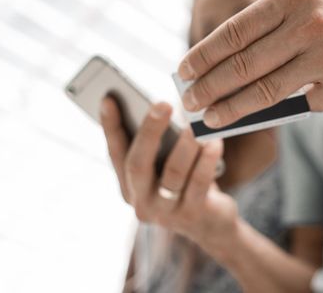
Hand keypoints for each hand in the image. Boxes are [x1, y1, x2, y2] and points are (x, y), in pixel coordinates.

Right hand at [100, 97, 237, 249]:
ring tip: (195, 122)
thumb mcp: (167, 165)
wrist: (211, 224)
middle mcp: (141, 201)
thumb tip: (161, 106)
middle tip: (162, 103)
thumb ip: (158, 145)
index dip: (111, 126)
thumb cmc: (186, 183)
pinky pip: (199, 183)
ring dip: (185, 144)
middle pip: (138, 164)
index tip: (108, 98)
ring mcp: (166, 212)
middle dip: (149, 131)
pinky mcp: (193, 215)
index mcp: (128, 186)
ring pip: (173, 173)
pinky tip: (214, 141)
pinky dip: (206, 159)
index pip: (115, 153)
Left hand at [178, 0, 322, 127]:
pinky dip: (279, 110)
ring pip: (263, 90)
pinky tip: (262, 114)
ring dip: (229, 107)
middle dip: (208, 86)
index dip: (204, 54)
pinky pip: (299, 105)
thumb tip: (226, 69)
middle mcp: (309, 23)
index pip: (235, 31)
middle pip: (242, 63)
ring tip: (208, 118)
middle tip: (188, 100)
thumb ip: (272, 29)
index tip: (183, 71)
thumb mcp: (311, 2)